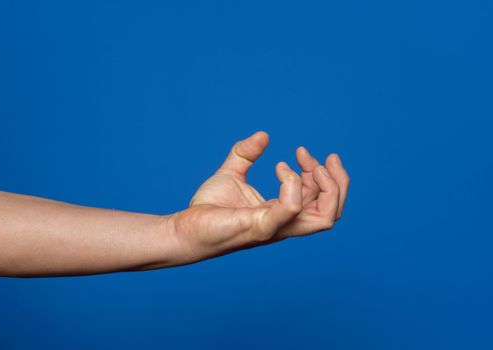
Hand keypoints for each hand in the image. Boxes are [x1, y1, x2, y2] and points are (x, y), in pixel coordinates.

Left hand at [169, 131, 349, 263]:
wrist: (185, 229)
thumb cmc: (208, 208)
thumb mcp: (230, 173)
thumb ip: (246, 153)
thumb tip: (263, 135)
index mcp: (283, 213)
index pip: (321, 200)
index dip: (321, 173)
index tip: (301, 151)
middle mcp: (285, 223)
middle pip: (332, 212)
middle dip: (337, 180)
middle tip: (316, 156)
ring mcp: (275, 227)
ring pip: (324, 218)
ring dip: (327, 186)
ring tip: (309, 162)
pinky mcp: (260, 227)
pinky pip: (291, 209)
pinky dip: (293, 185)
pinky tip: (279, 168)